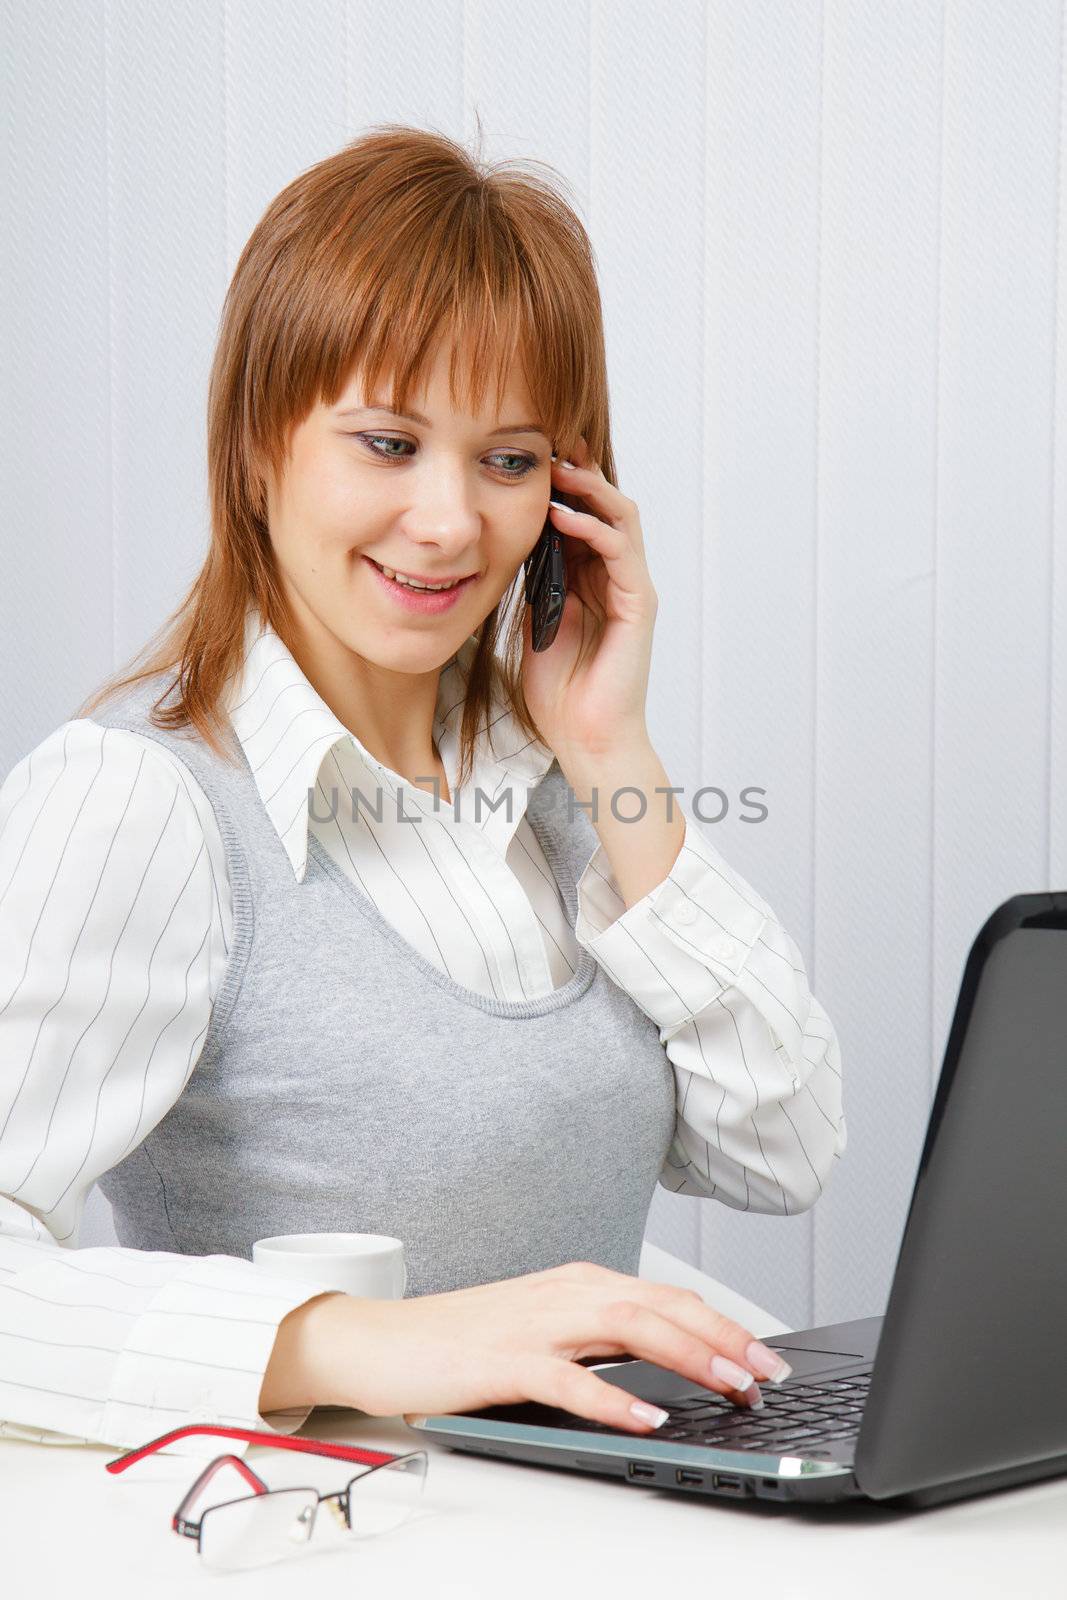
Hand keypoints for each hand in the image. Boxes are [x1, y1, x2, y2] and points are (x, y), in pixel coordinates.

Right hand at [303, 1261, 789, 1433]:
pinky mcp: (504, 1360)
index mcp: (579, 1284)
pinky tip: (648, 1413)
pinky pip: (570, 1378)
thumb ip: (599, 1339)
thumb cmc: (464, 1340)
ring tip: (731, 1382)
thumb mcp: (545, 1330)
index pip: (667, 1296)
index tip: (765, 1356)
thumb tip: (665, 1366)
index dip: (723, 1325)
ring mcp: (535, 1324)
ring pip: (630, 1326)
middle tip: (770, 1371)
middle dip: (725, 1336)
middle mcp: (565, 1294)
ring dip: (688, 1354)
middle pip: (662, 1304)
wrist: (384, 1340)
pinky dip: (615, 1395)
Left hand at [520, 438, 657, 761]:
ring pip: (621, 517)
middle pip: (607, 504)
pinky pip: (621, 551)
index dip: (562, 483)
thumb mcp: (534, 618)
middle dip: (579, 471)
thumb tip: (507, 538)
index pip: (583, 513)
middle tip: (548, 444)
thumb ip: (533, 579)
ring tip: (557, 468)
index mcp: (592, 578)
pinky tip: (563, 516)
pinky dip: (594, 528)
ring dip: (590, 488)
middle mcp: (618, 576)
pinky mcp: (640, 605)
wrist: (585, 736)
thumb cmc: (559, 688)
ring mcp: (632, 588)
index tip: (530, 455)